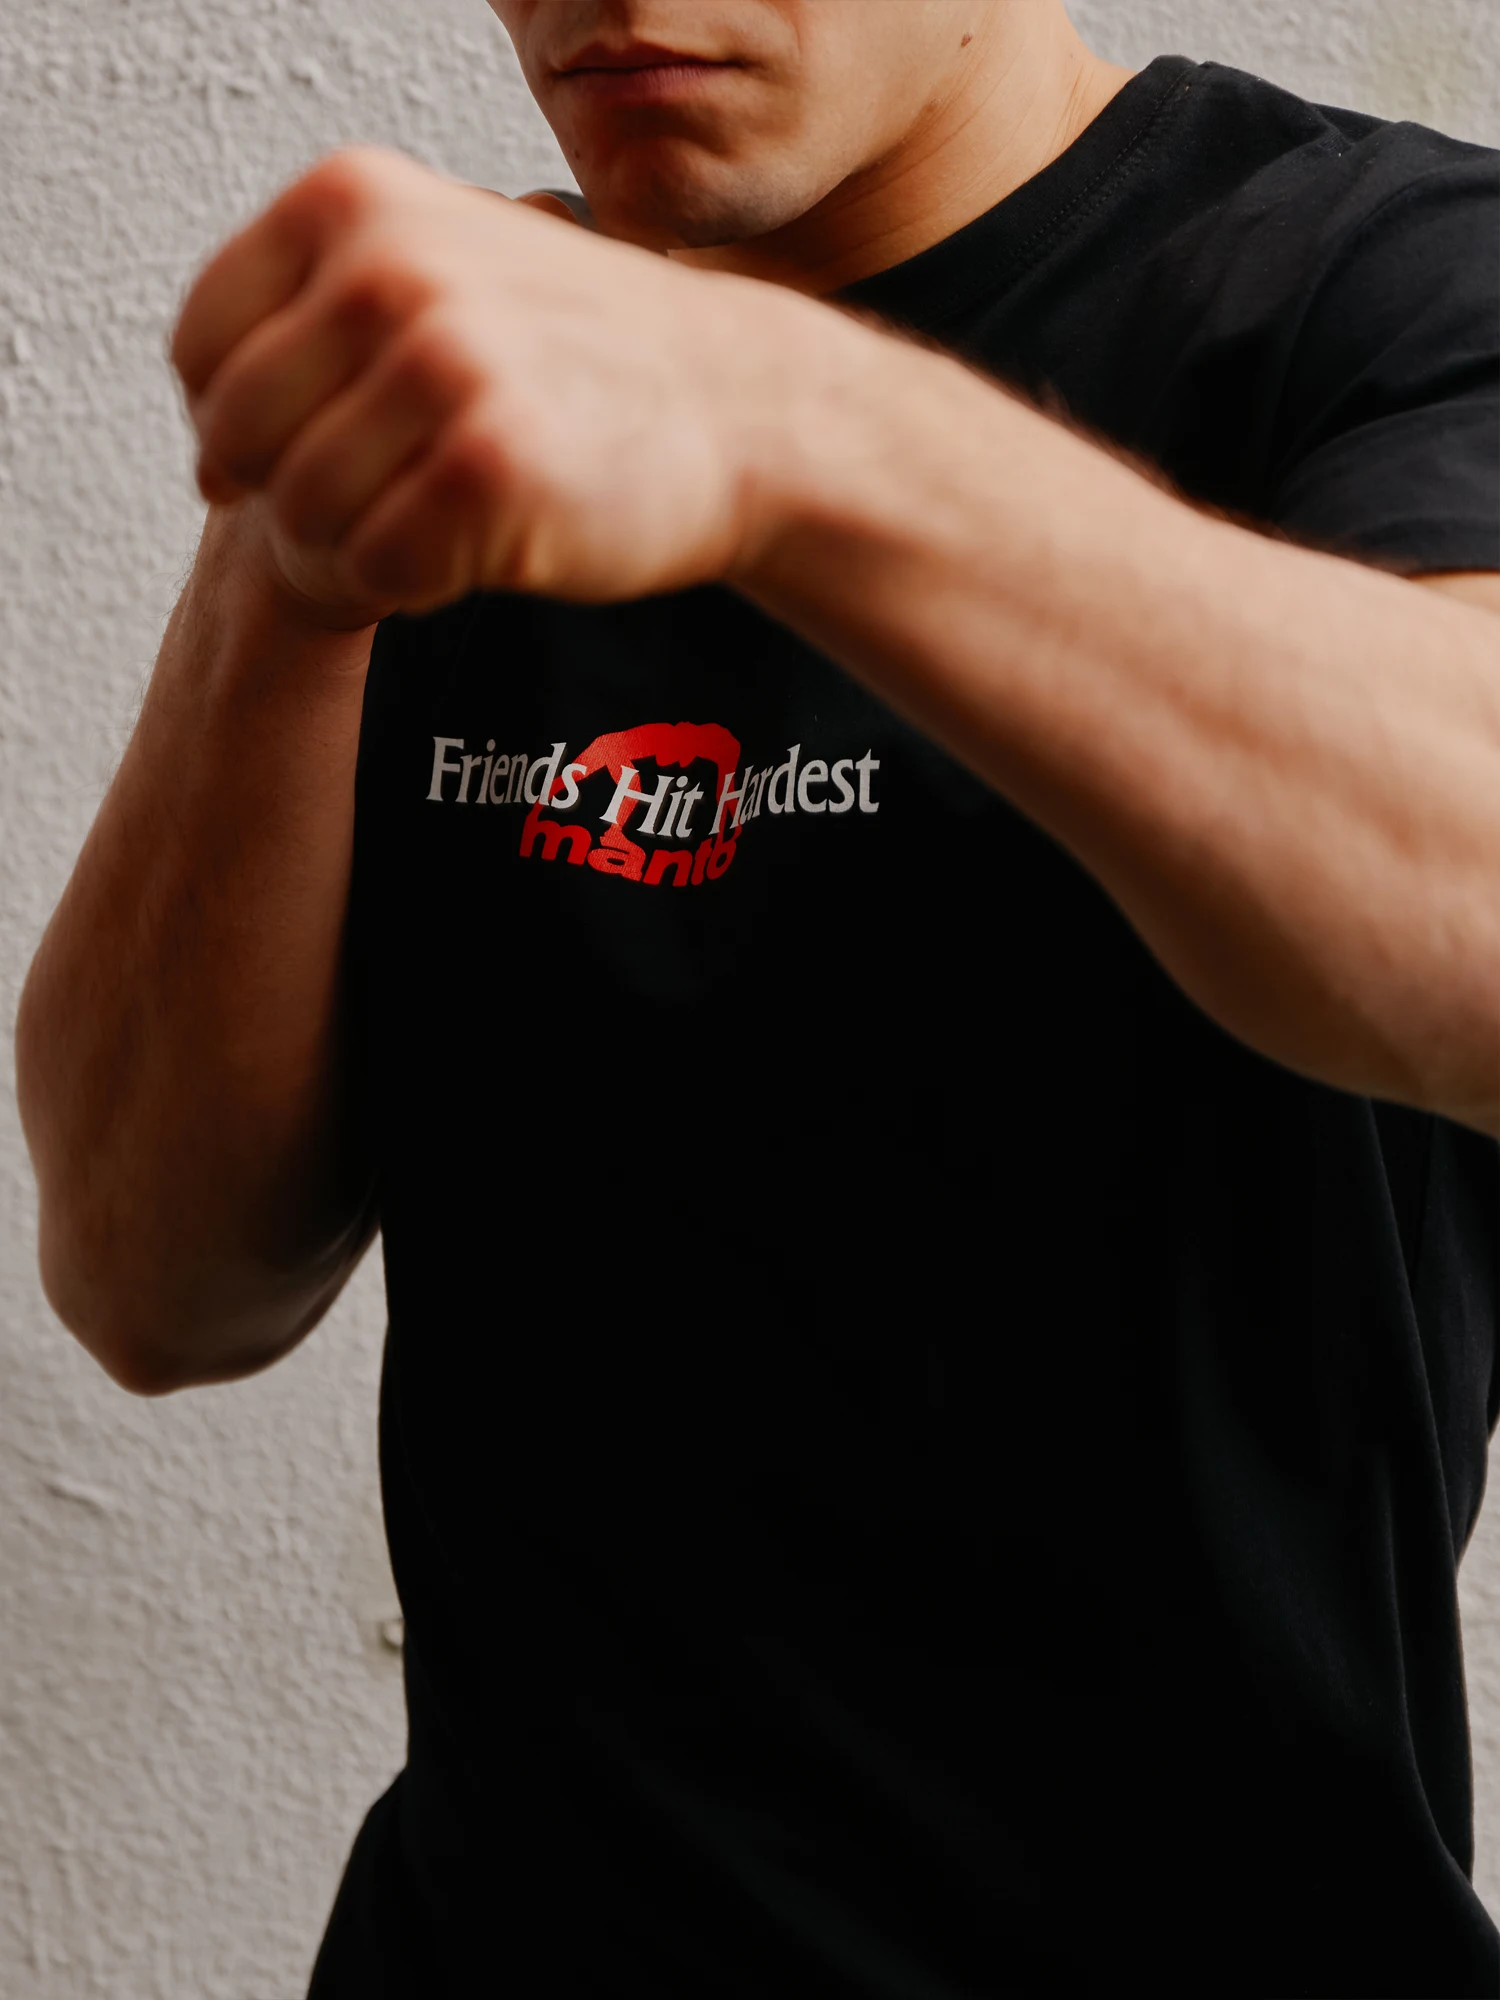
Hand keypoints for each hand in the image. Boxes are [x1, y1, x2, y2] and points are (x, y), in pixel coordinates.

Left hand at [172, 148, 821, 619]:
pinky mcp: (488, 470)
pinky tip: (470, 555)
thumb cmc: (582, 363)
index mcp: (355, 201)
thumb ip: (313, 327)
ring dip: (358, 546)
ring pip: (302, 513)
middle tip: (382, 507)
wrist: (742, 410)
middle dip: (295, 495)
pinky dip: (412, 586)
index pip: (202, 347)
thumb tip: (204, 460)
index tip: (312, 454)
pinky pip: (376, 569)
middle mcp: (388, 269)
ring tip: (434, 527)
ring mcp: (442, 367)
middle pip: (240, 438)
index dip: (237, 427)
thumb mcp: (440, 273)